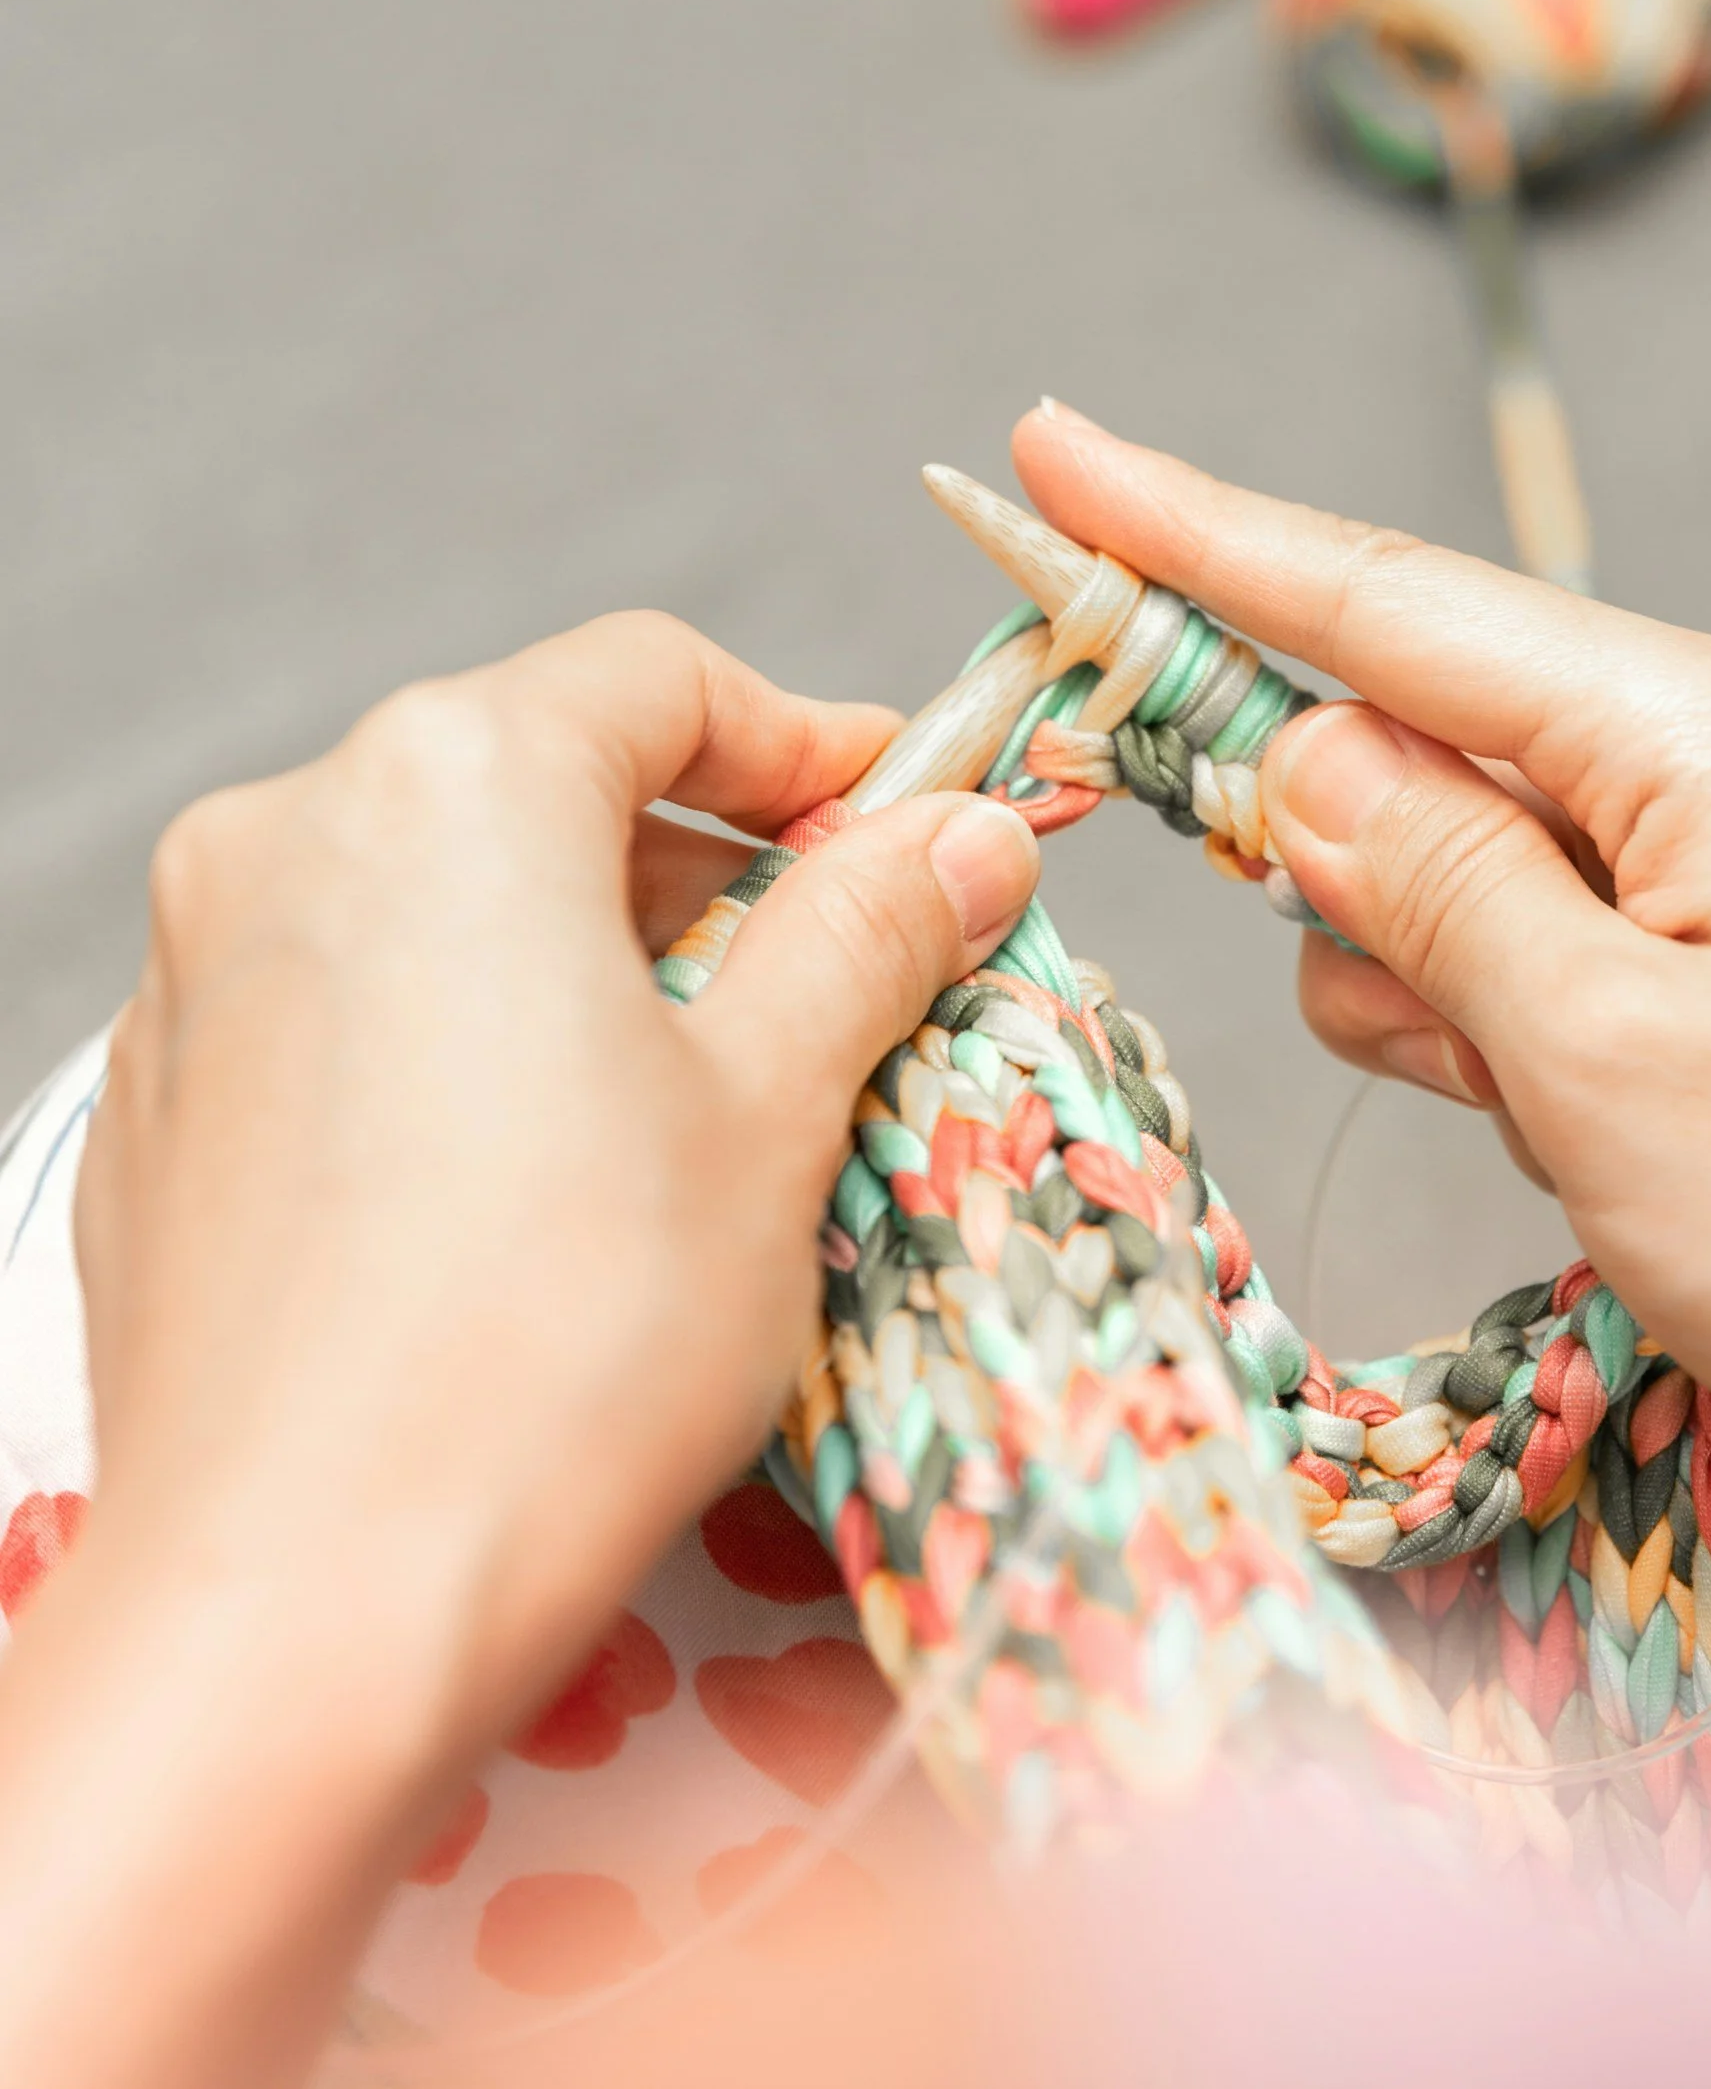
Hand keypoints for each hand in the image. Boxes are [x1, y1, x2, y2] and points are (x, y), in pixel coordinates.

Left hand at [0, 611, 1037, 2088]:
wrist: (295, 1615)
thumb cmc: (561, 1345)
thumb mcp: (768, 1112)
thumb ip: (867, 932)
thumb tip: (965, 837)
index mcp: (446, 784)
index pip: (659, 680)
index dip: (808, 743)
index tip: (906, 823)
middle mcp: (286, 838)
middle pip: (541, 781)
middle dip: (700, 869)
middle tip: (827, 986)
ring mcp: (195, 977)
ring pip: (436, 901)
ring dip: (581, 960)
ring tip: (690, 1112)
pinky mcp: (161, 1110)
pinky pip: (343, 1013)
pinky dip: (460, 1044)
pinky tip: (534, 1192)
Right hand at [1013, 405, 1710, 1557]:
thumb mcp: (1603, 1056)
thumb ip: (1426, 883)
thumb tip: (1290, 756)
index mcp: (1676, 731)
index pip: (1378, 600)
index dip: (1190, 531)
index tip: (1050, 454)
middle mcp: (1679, 761)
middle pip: (1391, 731)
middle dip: (1320, 847)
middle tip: (1383, 979)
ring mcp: (1680, 864)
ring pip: (1423, 866)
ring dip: (1419, 988)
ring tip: (1540, 1107)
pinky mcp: (1673, 961)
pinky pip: (1492, 954)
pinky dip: (1478, 1039)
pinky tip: (1562, 1126)